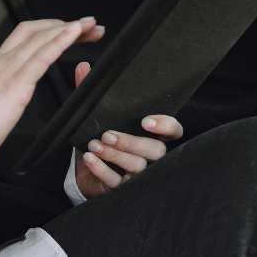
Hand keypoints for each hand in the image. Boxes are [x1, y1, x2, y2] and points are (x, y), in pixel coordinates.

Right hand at [0, 17, 104, 198]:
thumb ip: (5, 91)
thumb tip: (19, 92)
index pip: (27, 35)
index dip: (52, 27)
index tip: (73, 29)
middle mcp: (1, 62)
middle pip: (38, 31)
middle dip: (66, 24)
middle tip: (90, 25)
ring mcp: (6, 71)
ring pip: (41, 38)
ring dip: (70, 28)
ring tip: (90, 26)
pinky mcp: (14, 85)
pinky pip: (41, 57)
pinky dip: (60, 42)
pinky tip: (74, 34)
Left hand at [72, 61, 182, 198]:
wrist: (86, 170)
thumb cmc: (99, 140)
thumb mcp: (95, 117)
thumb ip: (92, 93)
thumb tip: (83, 67)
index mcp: (151, 135)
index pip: (173, 131)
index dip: (165, 126)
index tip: (147, 121)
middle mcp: (150, 156)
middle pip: (155, 150)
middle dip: (132, 141)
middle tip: (108, 134)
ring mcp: (138, 175)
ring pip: (137, 166)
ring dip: (115, 154)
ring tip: (95, 144)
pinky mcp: (122, 189)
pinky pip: (116, 182)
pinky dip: (101, 169)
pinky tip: (89, 158)